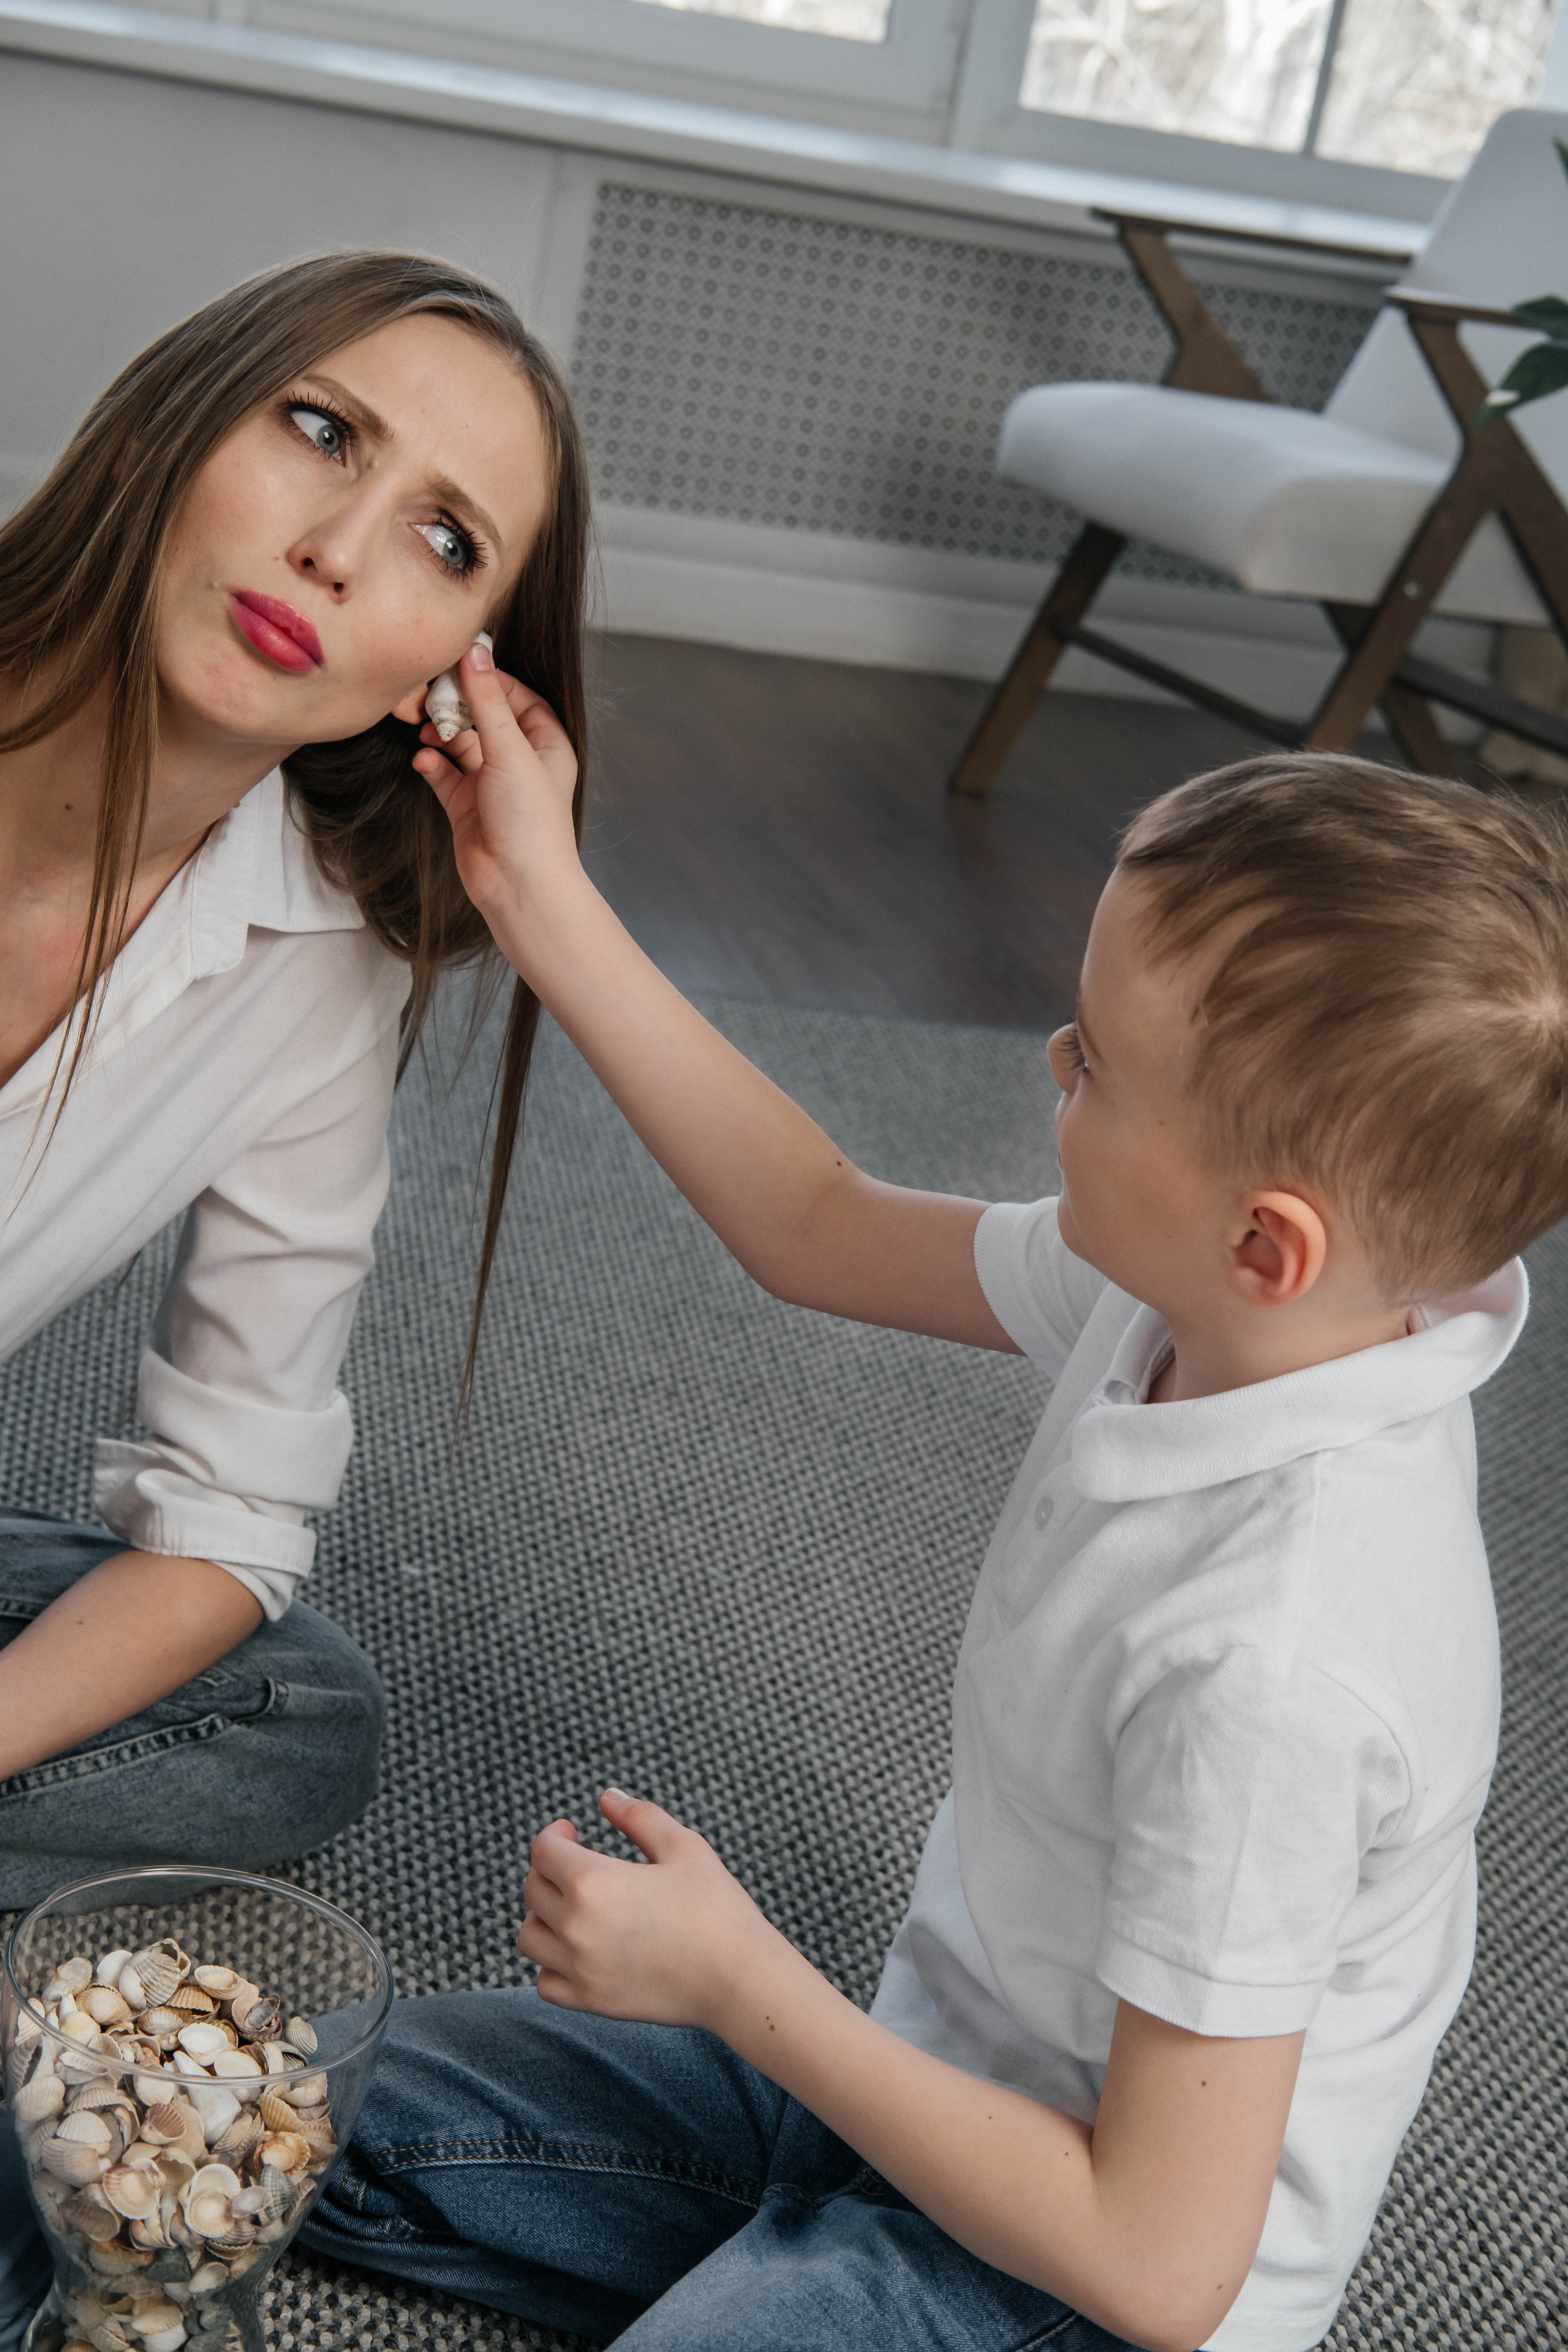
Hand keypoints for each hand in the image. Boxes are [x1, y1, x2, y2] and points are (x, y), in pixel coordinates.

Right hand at [414, 640, 579, 927]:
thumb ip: (488, 701)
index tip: (462, 663)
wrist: (518, 885)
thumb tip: (475, 652)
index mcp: (546, 745)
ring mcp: (491, 784)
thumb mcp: (511, 749)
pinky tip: (423, 759)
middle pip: (485, 718)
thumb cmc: (531, 821)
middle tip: (432, 694)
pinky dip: (432, 764)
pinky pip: (443, 773)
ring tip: (425, 729)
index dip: (492, 680)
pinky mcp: (465, 806)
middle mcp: (520, 762)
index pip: (519, 698)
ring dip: (441, 734)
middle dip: (458, 707)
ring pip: (460, 744)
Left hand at [518, 1789, 795, 2033]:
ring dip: (544, 1916)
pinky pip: (545, 1981)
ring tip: (573, 1907)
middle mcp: (574, 1925)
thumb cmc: (716, 1907)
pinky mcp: (589, 2000)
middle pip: (533, 1889)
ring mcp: (578, 1968)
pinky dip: (552, 1964)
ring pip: (530, 1937)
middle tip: (578, 1865)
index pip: (543, 1851)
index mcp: (592, 1881)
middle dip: (550, 1869)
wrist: (738, 1979)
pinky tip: (579, 1950)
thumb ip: (639, 1816)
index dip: (555, 1834)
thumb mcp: (683, 1846)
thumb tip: (607, 1797)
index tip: (572, 1832)